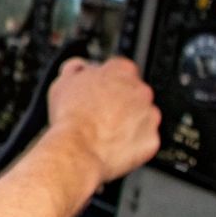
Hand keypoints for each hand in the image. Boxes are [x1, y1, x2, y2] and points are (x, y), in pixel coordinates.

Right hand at [44, 57, 160, 181]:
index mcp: (122, 70)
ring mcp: (150, 116)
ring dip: (128, 123)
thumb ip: (77, 69)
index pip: (121, 69)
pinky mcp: (152, 140)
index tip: (100, 92)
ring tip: (105, 132)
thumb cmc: (71, 117)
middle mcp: (141, 90)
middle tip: (100, 114)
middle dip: (120, 103)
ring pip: (141, 117)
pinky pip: (144, 140)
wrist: (77, 149)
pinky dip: (133, 143)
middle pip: (134, 93)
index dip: (108, 82)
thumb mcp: (64, 82)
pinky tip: (114, 145)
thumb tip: (80, 67)